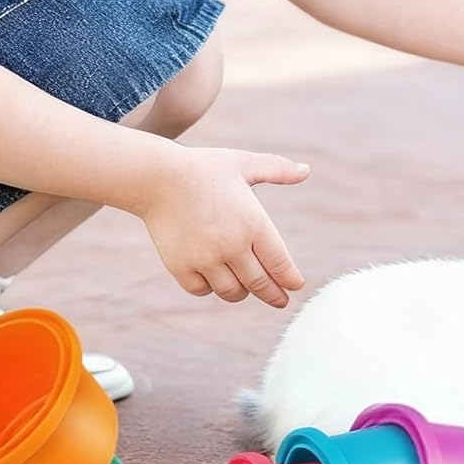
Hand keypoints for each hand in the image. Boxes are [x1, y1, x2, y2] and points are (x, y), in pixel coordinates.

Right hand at [139, 146, 308, 307]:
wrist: (157, 177)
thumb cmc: (204, 168)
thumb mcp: (243, 163)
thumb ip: (277, 169)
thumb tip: (306, 170)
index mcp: (253, 223)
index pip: (280, 264)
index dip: (290, 279)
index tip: (296, 286)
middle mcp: (232, 246)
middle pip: (260, 284)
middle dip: (273, 295)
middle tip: (280, 300)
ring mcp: (205, 260)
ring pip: (232, 292)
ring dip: (242, 292)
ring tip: (246, 288)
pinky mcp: (181, 267)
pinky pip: (202, 289)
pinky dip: (211, 288)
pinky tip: (215, 280)